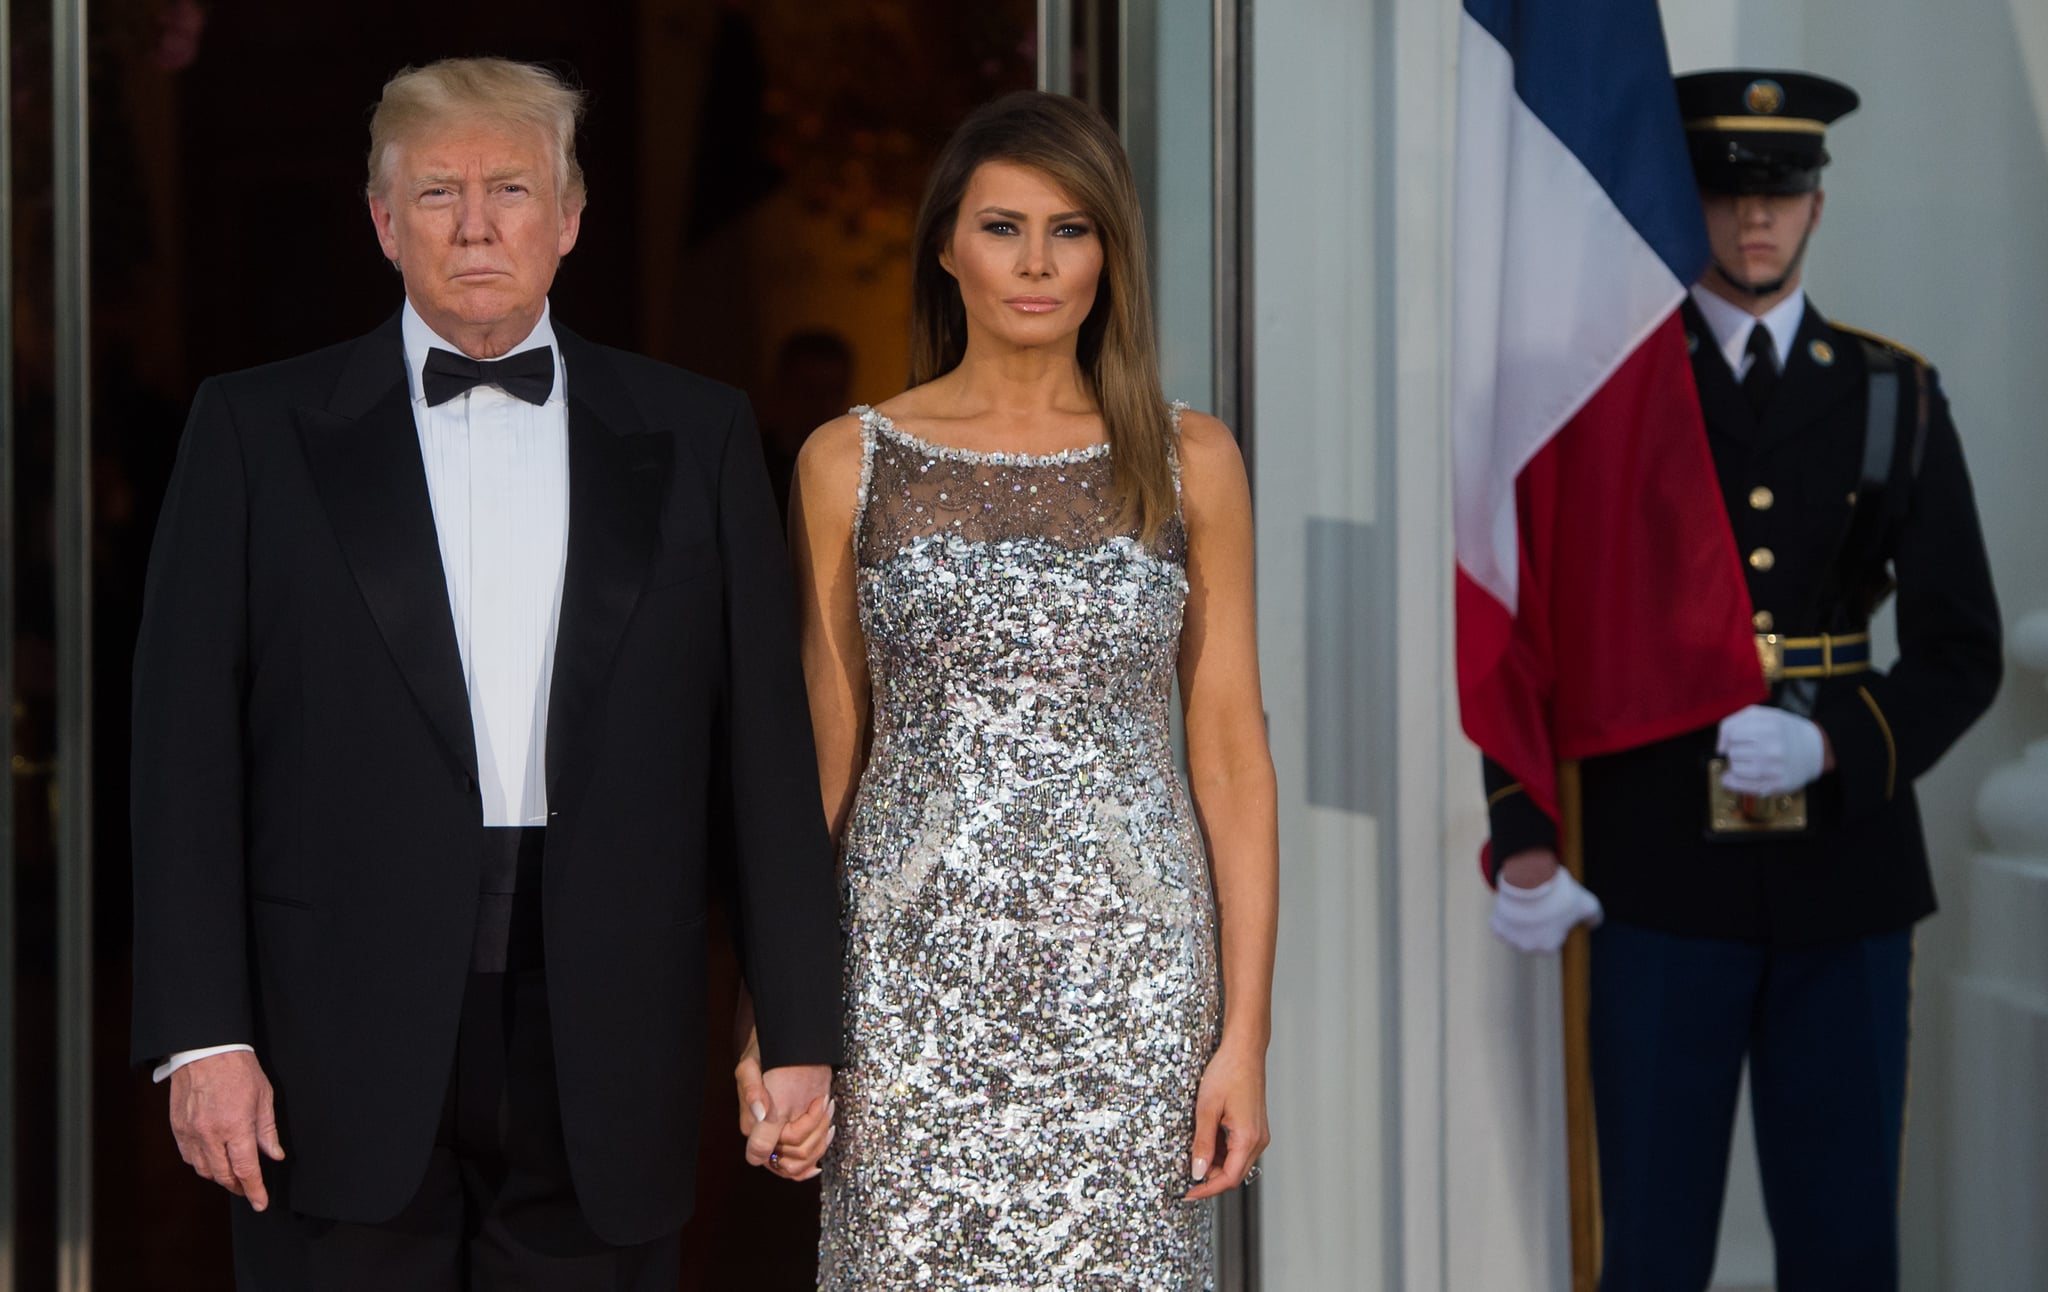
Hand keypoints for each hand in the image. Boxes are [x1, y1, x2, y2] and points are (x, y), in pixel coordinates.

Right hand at [168, 1049, 284, 1209]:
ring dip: (219, 1177)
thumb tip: (274, 1155)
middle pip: (223, 1175)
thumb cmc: (239, 1069)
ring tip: (233, 1176)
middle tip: (248, 1189)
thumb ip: (267, 1130)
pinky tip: (213, 1161)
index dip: (254, 1190)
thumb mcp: (264, 1096)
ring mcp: (190, 1132)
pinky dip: (202, 1164)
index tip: (260, 1204)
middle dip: (237, 1187)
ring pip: (204, 1170)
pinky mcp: (177, 1128)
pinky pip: (189, 1157)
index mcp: (235, 1126)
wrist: (205, 1049)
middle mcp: (210, 1134)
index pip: (246, 1169)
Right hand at [736, 1034, 833, 1179]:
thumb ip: (752, 1093)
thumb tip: (760, 1114)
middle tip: (823, 1104)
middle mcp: (766, 1136)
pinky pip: (808, 1158)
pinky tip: (829, 1129)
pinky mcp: (798, 1133)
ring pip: (803, 1161)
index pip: (765, 1154)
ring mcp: (783, 1137)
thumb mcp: (754, 1070)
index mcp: (752, 1126)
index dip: (793, 1138)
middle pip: (791, 1161)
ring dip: (821, 1136)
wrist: (791, 1046)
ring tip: (826, 1106)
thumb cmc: (767, 1055)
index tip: (810, 1111)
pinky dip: (821, 1146)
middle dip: (813, 1134)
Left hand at [1186, 1039, 1268, 1199]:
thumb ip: (1202, 1143)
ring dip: (1214, 1161)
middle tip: (1186, 1169)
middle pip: (1233, 1173)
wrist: (1244, 1050)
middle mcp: (1258, 1140)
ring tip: (1195, 1146)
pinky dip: (1221, 1149)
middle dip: (1209, 1176)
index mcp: (1248, 1139)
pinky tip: (1207, 1136)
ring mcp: (1258, 1134)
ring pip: (1235, 1161)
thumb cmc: (1227, 1073)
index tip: (1188, 1193)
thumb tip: (1197, 1172)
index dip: (1207, 1189)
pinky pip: (1237, 1148)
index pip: (1228, 1179)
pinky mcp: (1254, 1127)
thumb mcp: (1206, 1109)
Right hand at [1491, 855, 1602, 953]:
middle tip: (1542, 908)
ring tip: (1527, 905)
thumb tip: (1593, 924)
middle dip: (1537, 927)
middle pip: (1534, 939)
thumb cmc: (1559, 893)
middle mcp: (1527, 947)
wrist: (1529, 877)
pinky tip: (1514, 907)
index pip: (1553, 941)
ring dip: (1521, 924)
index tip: (1556, 912)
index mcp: (1548, 947)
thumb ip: (1594, 917)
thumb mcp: (1588, 903)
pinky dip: (1506, 918)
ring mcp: (1509, 938)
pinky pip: (1502, 926)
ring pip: (1517, 934)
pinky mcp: (1496, 926)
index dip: (1556, 927)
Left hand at [1717, 704, 1825, 795]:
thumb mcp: (1762, 715)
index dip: (1732, 737)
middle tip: (1751, 750)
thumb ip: (1733, 723)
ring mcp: (1775, 768)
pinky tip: (1733, 778)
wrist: (1814, 749)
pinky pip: (1743, 786)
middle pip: (1732, 752)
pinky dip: (1733, 782)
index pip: (1732, 733)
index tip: (1738, 739)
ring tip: (1752, 761)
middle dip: (1737, 751)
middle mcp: (1773, 748)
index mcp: (1771, 726)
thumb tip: (1720, 748)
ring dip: (1738, 766)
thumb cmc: (1783, 730)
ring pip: (1735, 769)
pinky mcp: (1777, 785)